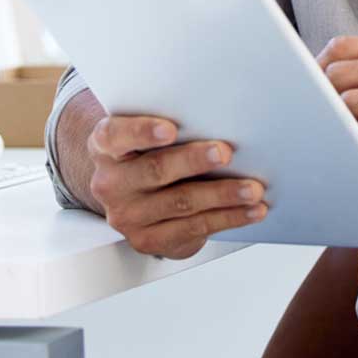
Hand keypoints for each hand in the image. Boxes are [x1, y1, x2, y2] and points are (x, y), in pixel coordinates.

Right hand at [84, 114, 269, 259]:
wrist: (134, 198)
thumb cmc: (148, 154)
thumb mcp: (145, 135)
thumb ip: (167, 125)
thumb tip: (218, 118)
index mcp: (104, 147)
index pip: (115, 135)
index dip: (141, 131)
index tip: (171, 129)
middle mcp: (110, 183)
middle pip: (155, 170)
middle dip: (194, 160)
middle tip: (226, 152)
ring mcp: (127, 215)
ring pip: (181, 202)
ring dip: (223, 195)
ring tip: (253, 188)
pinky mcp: (148, 240)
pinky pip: (195, 227)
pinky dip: (229, 218)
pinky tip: (252, 210)